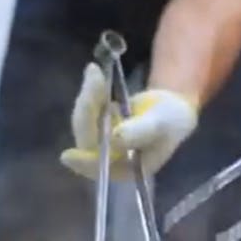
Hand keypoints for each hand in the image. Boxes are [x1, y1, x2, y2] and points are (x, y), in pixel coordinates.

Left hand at [59, 63, 197, 179]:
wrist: (170, 108)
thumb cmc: (172, 121)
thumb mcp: (161, 123)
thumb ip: (140, 131)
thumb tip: (116, 137)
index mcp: (125, 169)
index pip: (100, 169)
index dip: (84, 163)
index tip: (68, 155)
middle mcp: (107, 159)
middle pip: (87, 139)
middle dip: (88, 109)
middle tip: (94, 78)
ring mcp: (99, 141)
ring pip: (83, 121)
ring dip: (87, 96)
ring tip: (94, 71)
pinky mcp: (95, 125)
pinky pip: (85, 109)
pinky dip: (89, 91)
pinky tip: (94, 73)